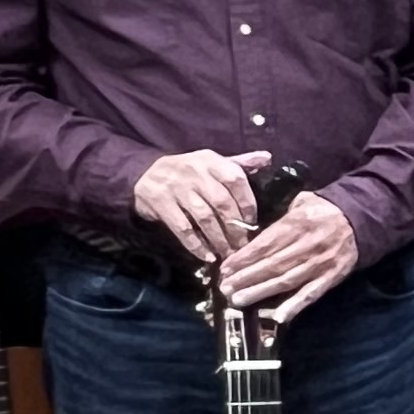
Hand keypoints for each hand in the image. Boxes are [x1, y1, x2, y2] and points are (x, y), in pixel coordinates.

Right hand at [133, 147, 272, 264]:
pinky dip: (196, 245)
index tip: (252, 222)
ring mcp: (176, 187)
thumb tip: (267, 158)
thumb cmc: (188, 171)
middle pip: (222, 202)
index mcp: (210, 160)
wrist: (145, 173)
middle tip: (243, 246)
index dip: (247, 203)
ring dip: (218, 239)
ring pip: (204, 217)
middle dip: (235, 227)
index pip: (236, 179)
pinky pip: (182, 228)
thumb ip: (238, 163)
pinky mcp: (161, 203)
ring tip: (227, 253)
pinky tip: (207, 255)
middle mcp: (194, 172)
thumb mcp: (211, 162)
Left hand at [216, 188, 360, 318]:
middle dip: (245, 277)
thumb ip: (280, 216)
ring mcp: (320, 263)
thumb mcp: (303, 201)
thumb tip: (254, 230)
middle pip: (272, 264)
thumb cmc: (325, 209)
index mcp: (298, 223)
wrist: (362, 218)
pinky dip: (295, 305)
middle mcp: (308, 245)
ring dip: (261, 292)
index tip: (225, 268)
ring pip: (286, 281)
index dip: (244, 257)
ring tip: (238, 300)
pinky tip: (278, 316)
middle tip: (225, 288)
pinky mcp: (331, 277)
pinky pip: (311, 293)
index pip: (266, 243)